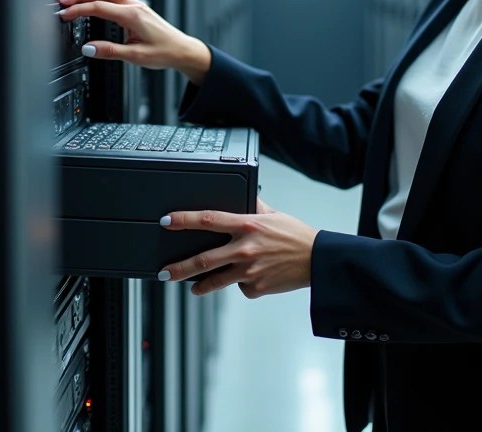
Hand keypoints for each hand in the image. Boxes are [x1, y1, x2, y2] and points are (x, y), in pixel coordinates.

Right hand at [57, 0, 211, 83]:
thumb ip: (110, 52)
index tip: (65, 14)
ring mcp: (134, 5)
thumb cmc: (164, 52)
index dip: (78, 9)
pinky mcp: (134, 8)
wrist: (182, 49)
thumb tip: (88, 49)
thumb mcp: (136, 56)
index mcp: (132, 15)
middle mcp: (133, 5)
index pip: (98, 7)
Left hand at [158, 198, 317, 298]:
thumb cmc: (296, 235)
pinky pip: (239, 287)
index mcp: (247, 225)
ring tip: (191, 286)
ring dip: (198, 285)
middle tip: (165, 271)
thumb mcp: (273, 214)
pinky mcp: (256, 288)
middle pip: (203, 260)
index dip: (184, 220)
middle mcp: (244, 248)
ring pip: (214, 281)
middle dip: (179, 268)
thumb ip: (253, 207)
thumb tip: (243, 194)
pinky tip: (250, 278)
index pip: (208, 219)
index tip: (167, 221)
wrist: (317, 260)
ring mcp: (249, 271)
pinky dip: (239, 284)